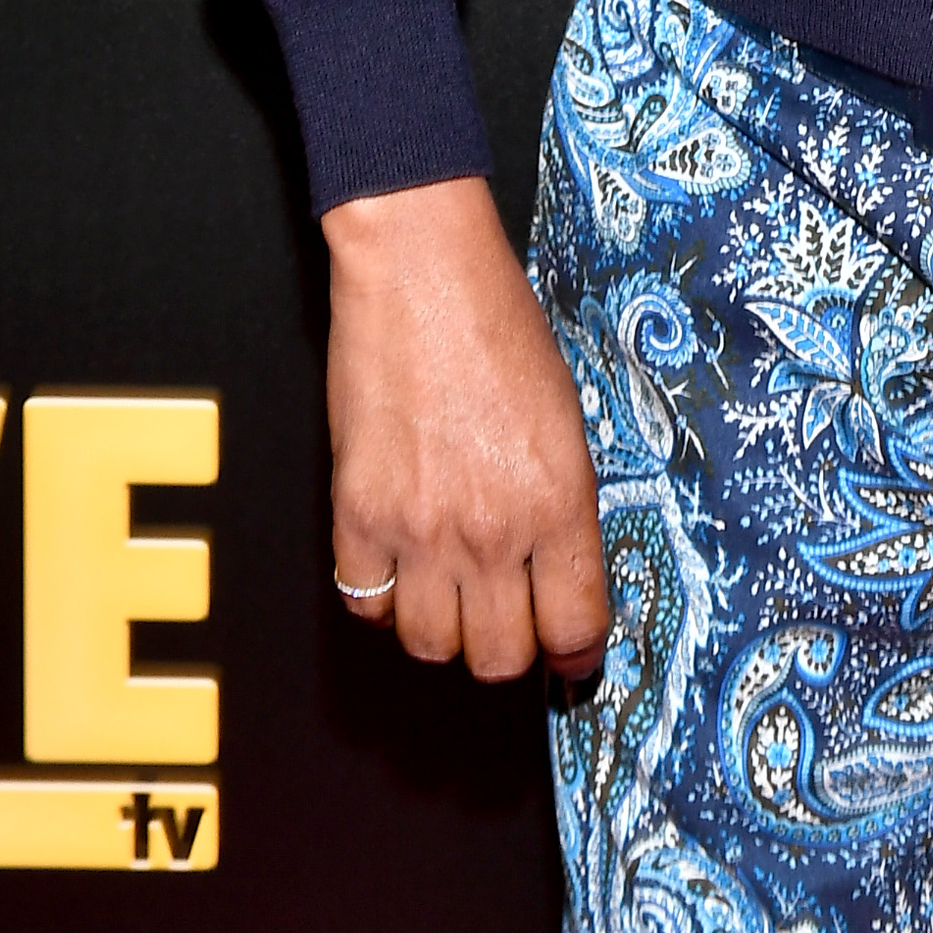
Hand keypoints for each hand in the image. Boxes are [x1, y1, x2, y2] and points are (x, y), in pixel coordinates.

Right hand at [323, 174, 608, 680]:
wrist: (420, 273)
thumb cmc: (498, 325)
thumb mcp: (565, 416)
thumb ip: (562, 503)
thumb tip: (560, 572)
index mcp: (558, 498)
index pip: (574, 629)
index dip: (575, 654)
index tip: (570, 653)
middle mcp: (492, 528)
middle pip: (500, 659)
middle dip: (509, 647)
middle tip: (509, 617)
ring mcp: (419, 528)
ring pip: (431, 647)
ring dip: (444, 629)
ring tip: (451, 589)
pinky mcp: (357, 515)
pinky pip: (366, 606)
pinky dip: (382, 600)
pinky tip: (399, 565)